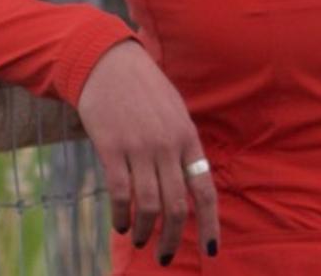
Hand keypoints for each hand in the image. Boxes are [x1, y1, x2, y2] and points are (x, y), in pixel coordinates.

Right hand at [76, 40, 219, 264]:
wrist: (109, 64)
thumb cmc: (145, 90)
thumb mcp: (175, 113)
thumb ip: (182, 147)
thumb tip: (187, 183)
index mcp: (189, 138)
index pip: (205, 190)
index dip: (210, 224)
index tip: (210, 251)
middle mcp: (168, 146)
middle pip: (177, 204)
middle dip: (173, 237)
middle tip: (165, 257)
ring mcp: (140, 147)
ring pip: (149, 203)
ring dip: (146, 230)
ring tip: (141, 240)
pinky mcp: (112, 148)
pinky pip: (120, 192)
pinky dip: (121, 214)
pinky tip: (121, 224)